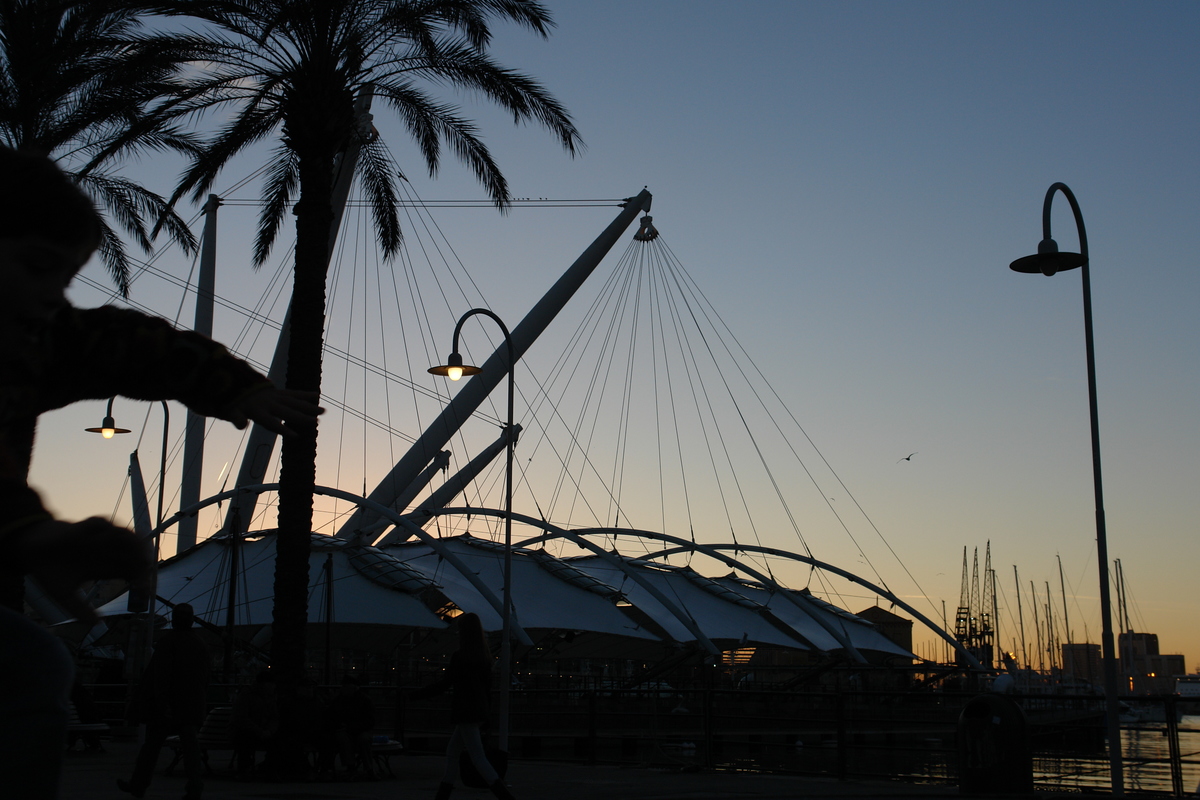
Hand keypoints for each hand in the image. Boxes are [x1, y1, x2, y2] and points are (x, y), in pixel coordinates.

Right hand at [21, 518, 151, 624]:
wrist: (30, 551)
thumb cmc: (50, 571)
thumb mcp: (63, 595)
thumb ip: (79, 609)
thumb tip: (96, 623)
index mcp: (106, 568)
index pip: (131, 573)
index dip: (142, 582)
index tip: (145, 593)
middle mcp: (107, 552)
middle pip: (136, 555)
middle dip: (144, 565)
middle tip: (146, 575)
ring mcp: (100, 537)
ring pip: (127, 537)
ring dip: (136, 546)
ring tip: (141, 559)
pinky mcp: (89, 526)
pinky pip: (105, 524)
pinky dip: (110, 531)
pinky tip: (110, 541)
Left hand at [230, 387, 323, 437]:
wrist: (231, 382)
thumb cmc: (231, 403)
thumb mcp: (228, 411)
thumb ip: (235, 418)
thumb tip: (241, 425)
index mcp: (256, 411)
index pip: (271, 422)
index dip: (282, 429)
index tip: (295, 436)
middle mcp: (268, 403)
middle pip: (287, 411)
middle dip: (301, 417)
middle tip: (315, 422)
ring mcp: (274, 396)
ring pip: (293, 401)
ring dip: (308, 406)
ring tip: (323, 411)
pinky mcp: (277, 391)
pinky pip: (292, 393)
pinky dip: (304, 394)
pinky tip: (316, 395)